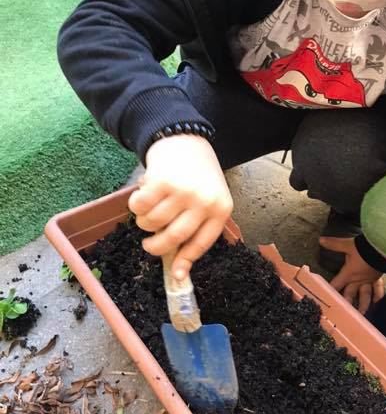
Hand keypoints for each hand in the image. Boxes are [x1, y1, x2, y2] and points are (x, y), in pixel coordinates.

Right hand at [128, 134, 232, 279]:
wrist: (185, 138)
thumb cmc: (197, 174)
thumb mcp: (208, 198)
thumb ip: (196, 225)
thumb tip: (179, 268)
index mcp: (220, 209)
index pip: (202, 243)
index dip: (187, 260)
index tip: (177, 276)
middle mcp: (203, 201)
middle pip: (173, 237)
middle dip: (156, 246)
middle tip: (149, 244)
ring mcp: (182, 191)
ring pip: (153, 222)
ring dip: (145, 222)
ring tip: (149, 211)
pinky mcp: (161, 181)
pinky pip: (140, 207)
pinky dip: (136, 206)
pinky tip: (142, 198)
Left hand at [319, 235, 383, 313]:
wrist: (383, 249)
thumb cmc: (364, 249)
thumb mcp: (347, 245)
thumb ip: (334, 244)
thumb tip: (320, 240)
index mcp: (348, 273)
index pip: (336, 284)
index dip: (330, 291)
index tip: (325, 300)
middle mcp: (358, 280)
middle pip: (350, 294)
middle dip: (346, 304)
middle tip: (343, 314)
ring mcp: (368, 281)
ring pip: (365, 296)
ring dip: (363, 305)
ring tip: (361, 314)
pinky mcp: (377, 278)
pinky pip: (378, 289)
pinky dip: (378, 295)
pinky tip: (378, 301)